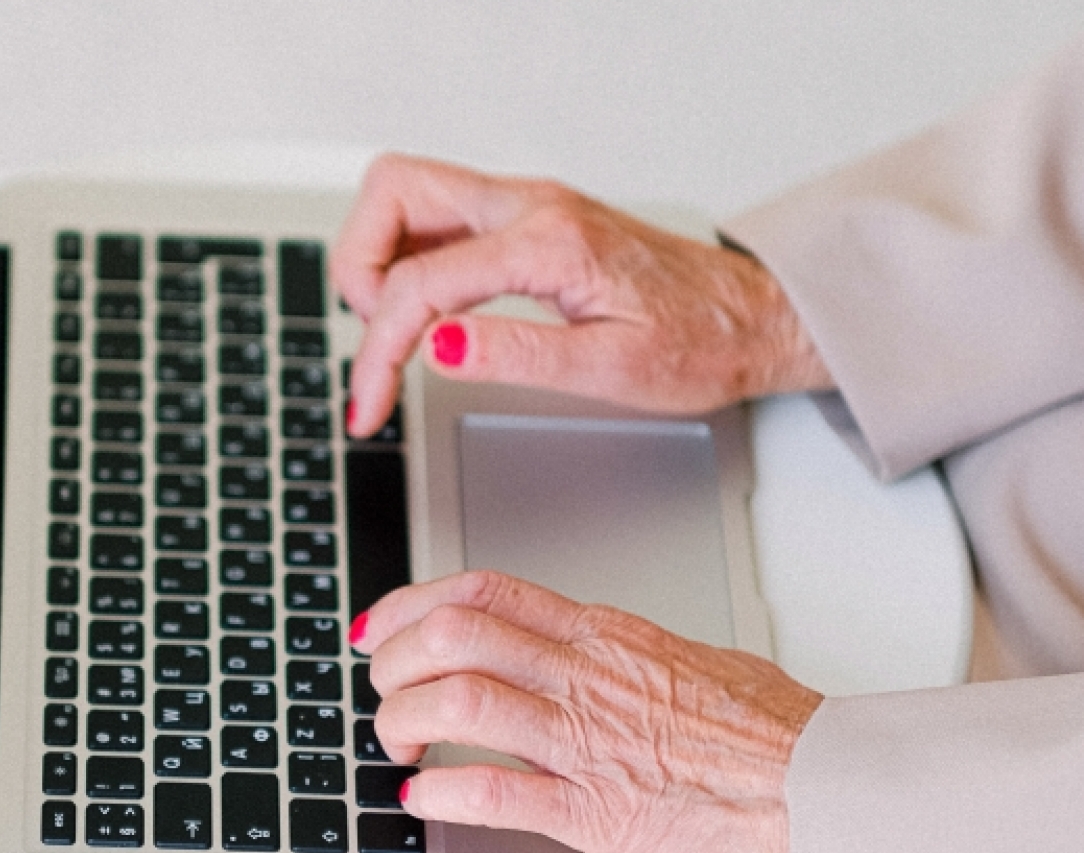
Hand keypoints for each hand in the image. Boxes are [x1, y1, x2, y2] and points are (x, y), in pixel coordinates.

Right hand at [332, 154, 832, 436]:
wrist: (748, 316)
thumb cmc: (696, 342)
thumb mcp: (611, 368)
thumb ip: (517, 353)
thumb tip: (438, 348)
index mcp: (547, 243)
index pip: (419, 282)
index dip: (377, 351)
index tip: (368, 407)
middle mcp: (529, 205)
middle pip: (392, 190)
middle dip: (358, 268)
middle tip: (377, 342)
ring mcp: (524, 205)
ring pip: (406, 195)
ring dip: (378, 260)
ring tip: (396, 333)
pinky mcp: (524, 219)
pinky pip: (436, 217)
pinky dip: (407, 260)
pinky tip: (426, 316)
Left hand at [352, 570, 822, 852]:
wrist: (820, 784)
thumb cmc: (766, 727)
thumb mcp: (681, 657)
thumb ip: (615, 649)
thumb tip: (570, 644)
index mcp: (603, 634)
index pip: (485, 591)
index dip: (412, 602)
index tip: (380, 625)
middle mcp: (584, 676)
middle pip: (453, 637)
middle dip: (395, 661)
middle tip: (381, 687)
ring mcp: (585, 741)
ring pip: (458, 703)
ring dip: (403, 722)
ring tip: (397, 744)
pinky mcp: (595, 812)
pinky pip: (493, 792)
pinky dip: (440, 795)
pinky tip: (423, 800)